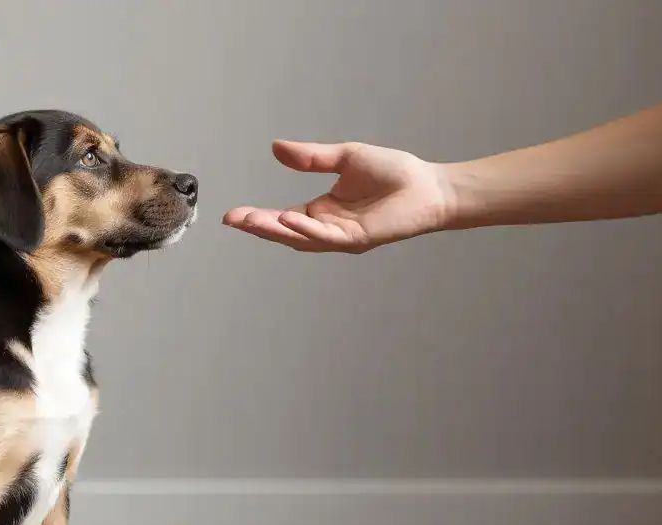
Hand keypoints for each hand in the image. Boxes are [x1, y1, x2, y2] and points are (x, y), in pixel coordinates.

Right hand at [223, 141, 457, 252]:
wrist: (429, 185)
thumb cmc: (393, 172)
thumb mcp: (344, 157)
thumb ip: (311, 158)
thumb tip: (276, 148)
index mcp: (321, 211)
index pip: (282, 218)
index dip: (258, 217)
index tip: (233, 215)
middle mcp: (327, 228)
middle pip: (285, 232)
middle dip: (258, 227)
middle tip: (232, 220)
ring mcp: (341, 237)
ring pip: (300, 238)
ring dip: (275, 231)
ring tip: (251, 221)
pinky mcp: (358, 239)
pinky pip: (326, 237)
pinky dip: (306, 230)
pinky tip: (288, 218)